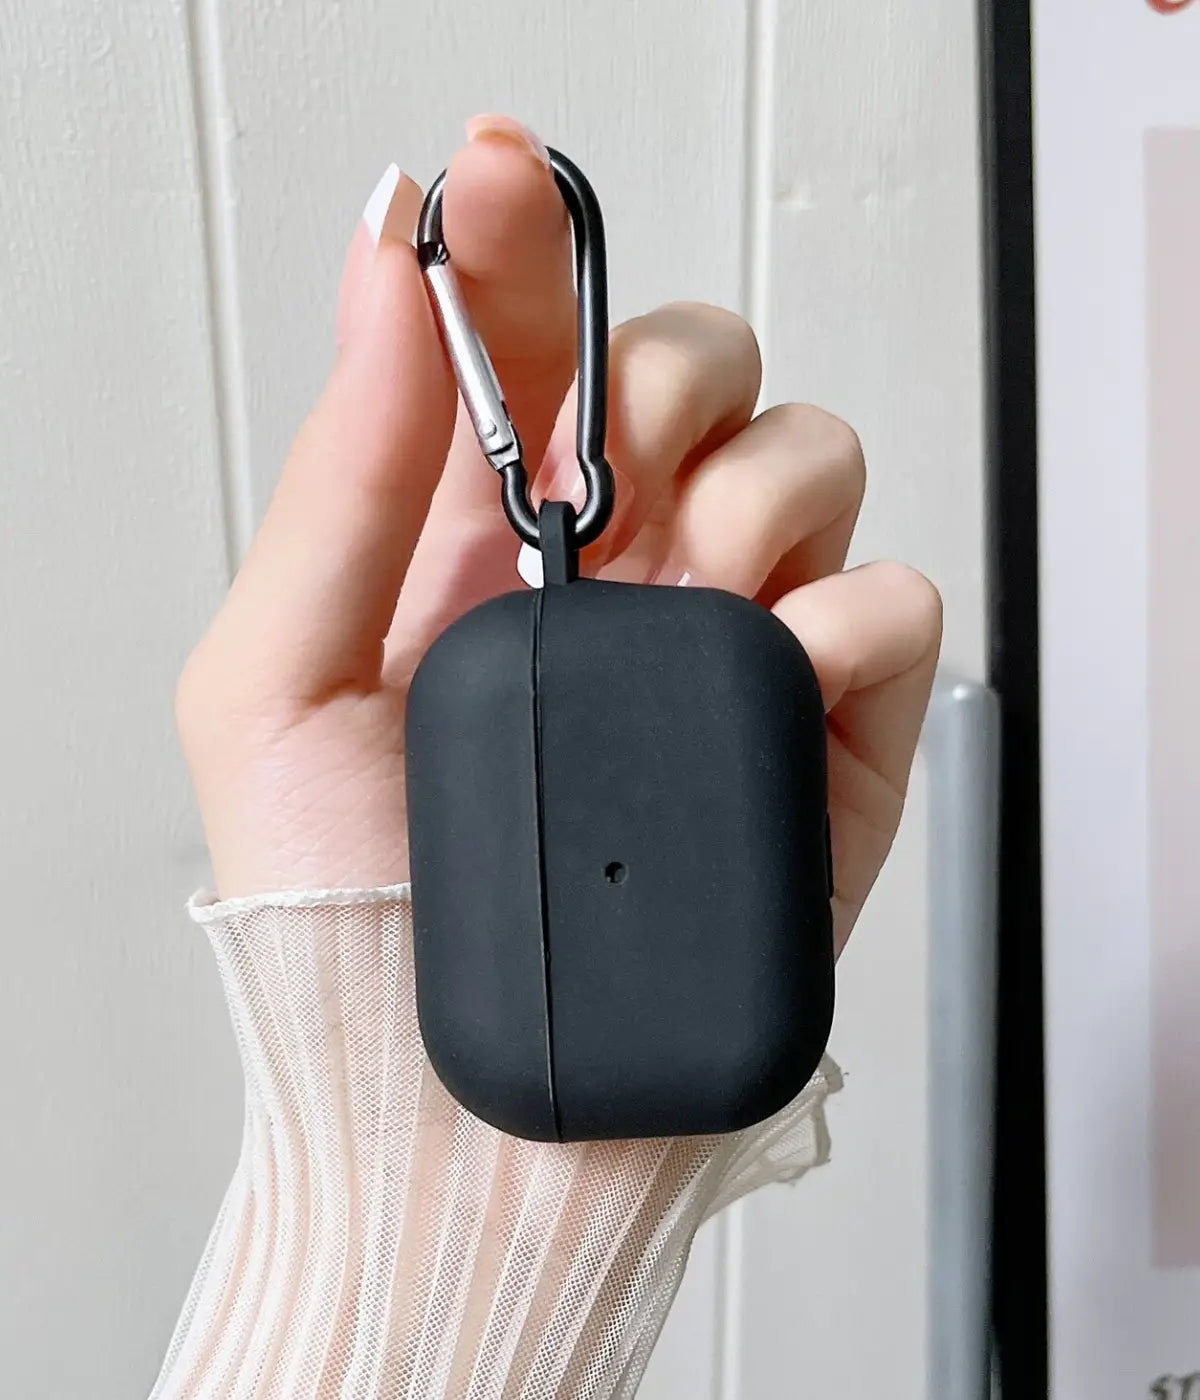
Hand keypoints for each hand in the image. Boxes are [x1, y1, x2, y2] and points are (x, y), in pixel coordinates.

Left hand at [175, 116, 940, 955]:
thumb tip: (388, 258)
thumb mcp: (275, 679)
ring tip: (688, 591)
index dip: (526, 244)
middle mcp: (614, 580)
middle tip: (612, 462)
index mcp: (482, 551)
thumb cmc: (347, 916)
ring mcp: (726, 649)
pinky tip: (775, 666)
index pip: (525, 352)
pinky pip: (891, 604)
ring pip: (810, 460)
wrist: (460, 1114)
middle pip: (696, 374)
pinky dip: (850, 615)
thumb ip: (344, 467)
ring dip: (757, 486)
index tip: (503, 173)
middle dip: (661, 367)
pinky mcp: (824, 736)